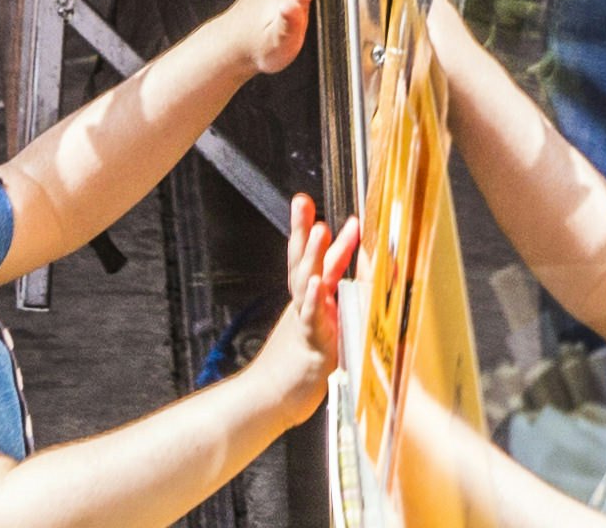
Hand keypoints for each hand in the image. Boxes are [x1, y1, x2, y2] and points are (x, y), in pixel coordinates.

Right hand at [241, 193, 364, 419]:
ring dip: (313, 257)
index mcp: (303, 301)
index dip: (304, 230)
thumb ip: (324, 302)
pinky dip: (313, 300)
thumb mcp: (312, 328)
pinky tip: (315, 283)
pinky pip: (312, 320)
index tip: (303, 201)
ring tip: (319, 229)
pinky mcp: (312, 347)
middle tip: (302, 202)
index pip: (304, 258)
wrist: (269, 403)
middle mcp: (303, 307)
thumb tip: (336, 278)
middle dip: (303, 231)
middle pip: (301, 262)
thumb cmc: (293, 368)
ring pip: (307, 285)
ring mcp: (306, 325)